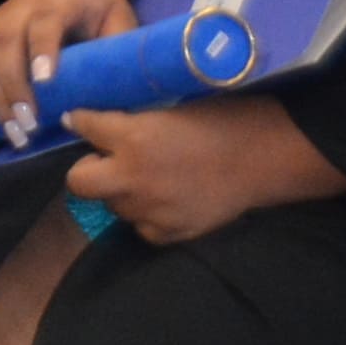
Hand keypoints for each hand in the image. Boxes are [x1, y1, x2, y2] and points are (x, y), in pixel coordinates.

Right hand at [0, 0, 139, 149]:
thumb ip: (118, 50)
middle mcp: (20, 6)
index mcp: (60, 0)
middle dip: (13, 87)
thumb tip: (123, 93)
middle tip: (28, 125)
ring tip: (9, 130)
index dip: (43, 49)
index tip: (46, 82)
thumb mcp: (118, 20)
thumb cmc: (99, 10)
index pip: (46, 21)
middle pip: (6, 42)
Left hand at [64, 89, 343, 242]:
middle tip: (107, 160)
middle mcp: (133, 177)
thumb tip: (103, 122)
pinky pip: (141, 226)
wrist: (266, 158)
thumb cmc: (224, 121)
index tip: (79, 121)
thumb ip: (133, 122)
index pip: (84, 126)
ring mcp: (149, 210)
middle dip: (87, 169)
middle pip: (79, 181)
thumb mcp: (171, 111)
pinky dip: (147, 215)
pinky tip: (167, 200)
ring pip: (113, 205)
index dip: (80, 121)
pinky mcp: (168, 233)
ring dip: (122, 191)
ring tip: (151, 178)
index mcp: (133, 138)